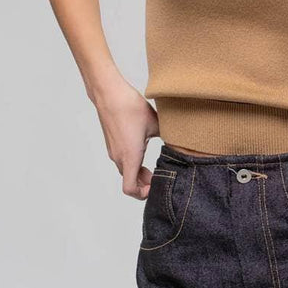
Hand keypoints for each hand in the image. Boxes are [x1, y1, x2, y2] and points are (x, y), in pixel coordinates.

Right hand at [93, 81, 159, 199]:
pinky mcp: (112, 143)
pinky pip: (122, 160)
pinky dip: (133, 163)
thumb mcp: (156, 123)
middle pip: (130, 181)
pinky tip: (144, 149)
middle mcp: (119, 157)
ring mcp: (114, 150)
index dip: (142, 193)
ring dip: (139, 173)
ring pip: (126, 170)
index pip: (130, 189)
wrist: (109, 94)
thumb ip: (167, 137)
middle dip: (145, 183)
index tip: (155, 185)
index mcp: (130, 157)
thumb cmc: (130, 108)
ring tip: (153, 165)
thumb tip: (178, 142)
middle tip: (158, 176)